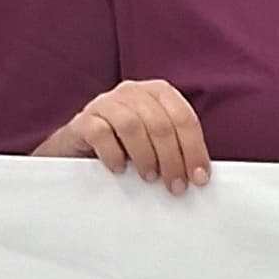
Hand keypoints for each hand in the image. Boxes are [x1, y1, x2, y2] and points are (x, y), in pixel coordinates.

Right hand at [61, 82, 211, 191]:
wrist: (79, 149)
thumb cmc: (125, 147)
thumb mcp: (156, 143)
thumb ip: (176, 150)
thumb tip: (198, 176)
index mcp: (158, 93)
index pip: (183, 118)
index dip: (194, 149)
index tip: (199, 178)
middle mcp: (133, 92)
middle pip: (160, 123)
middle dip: (172, 159)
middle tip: (175, 186)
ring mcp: (106, 103)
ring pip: (132, 125)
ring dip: (145, 155)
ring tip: (149, 178)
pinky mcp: (83, 120)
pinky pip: (100, 133)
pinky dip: (113, 154)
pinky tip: (119, 169)